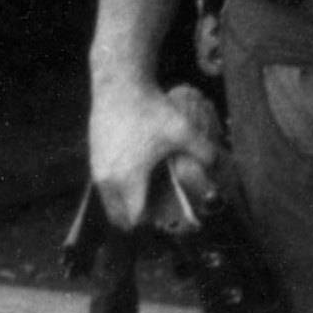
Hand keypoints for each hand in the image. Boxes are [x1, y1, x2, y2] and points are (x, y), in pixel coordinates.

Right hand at [89, 80, 223, 228]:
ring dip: (126, 205)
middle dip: (137, 219)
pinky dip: (117, 191)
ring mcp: (97, 171)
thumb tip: (219, 166)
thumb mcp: (184, 131)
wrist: (121, 88)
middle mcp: (108, 180)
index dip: (150, 224)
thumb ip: (204, 152)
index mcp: (129, 179)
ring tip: (148, 195)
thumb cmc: (152, 110)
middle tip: (158, 212)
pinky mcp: (93, 160)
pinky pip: (104, 188)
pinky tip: (137, 177)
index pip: (134, 219)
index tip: (166, 219)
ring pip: (109, 203)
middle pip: (118, 217)